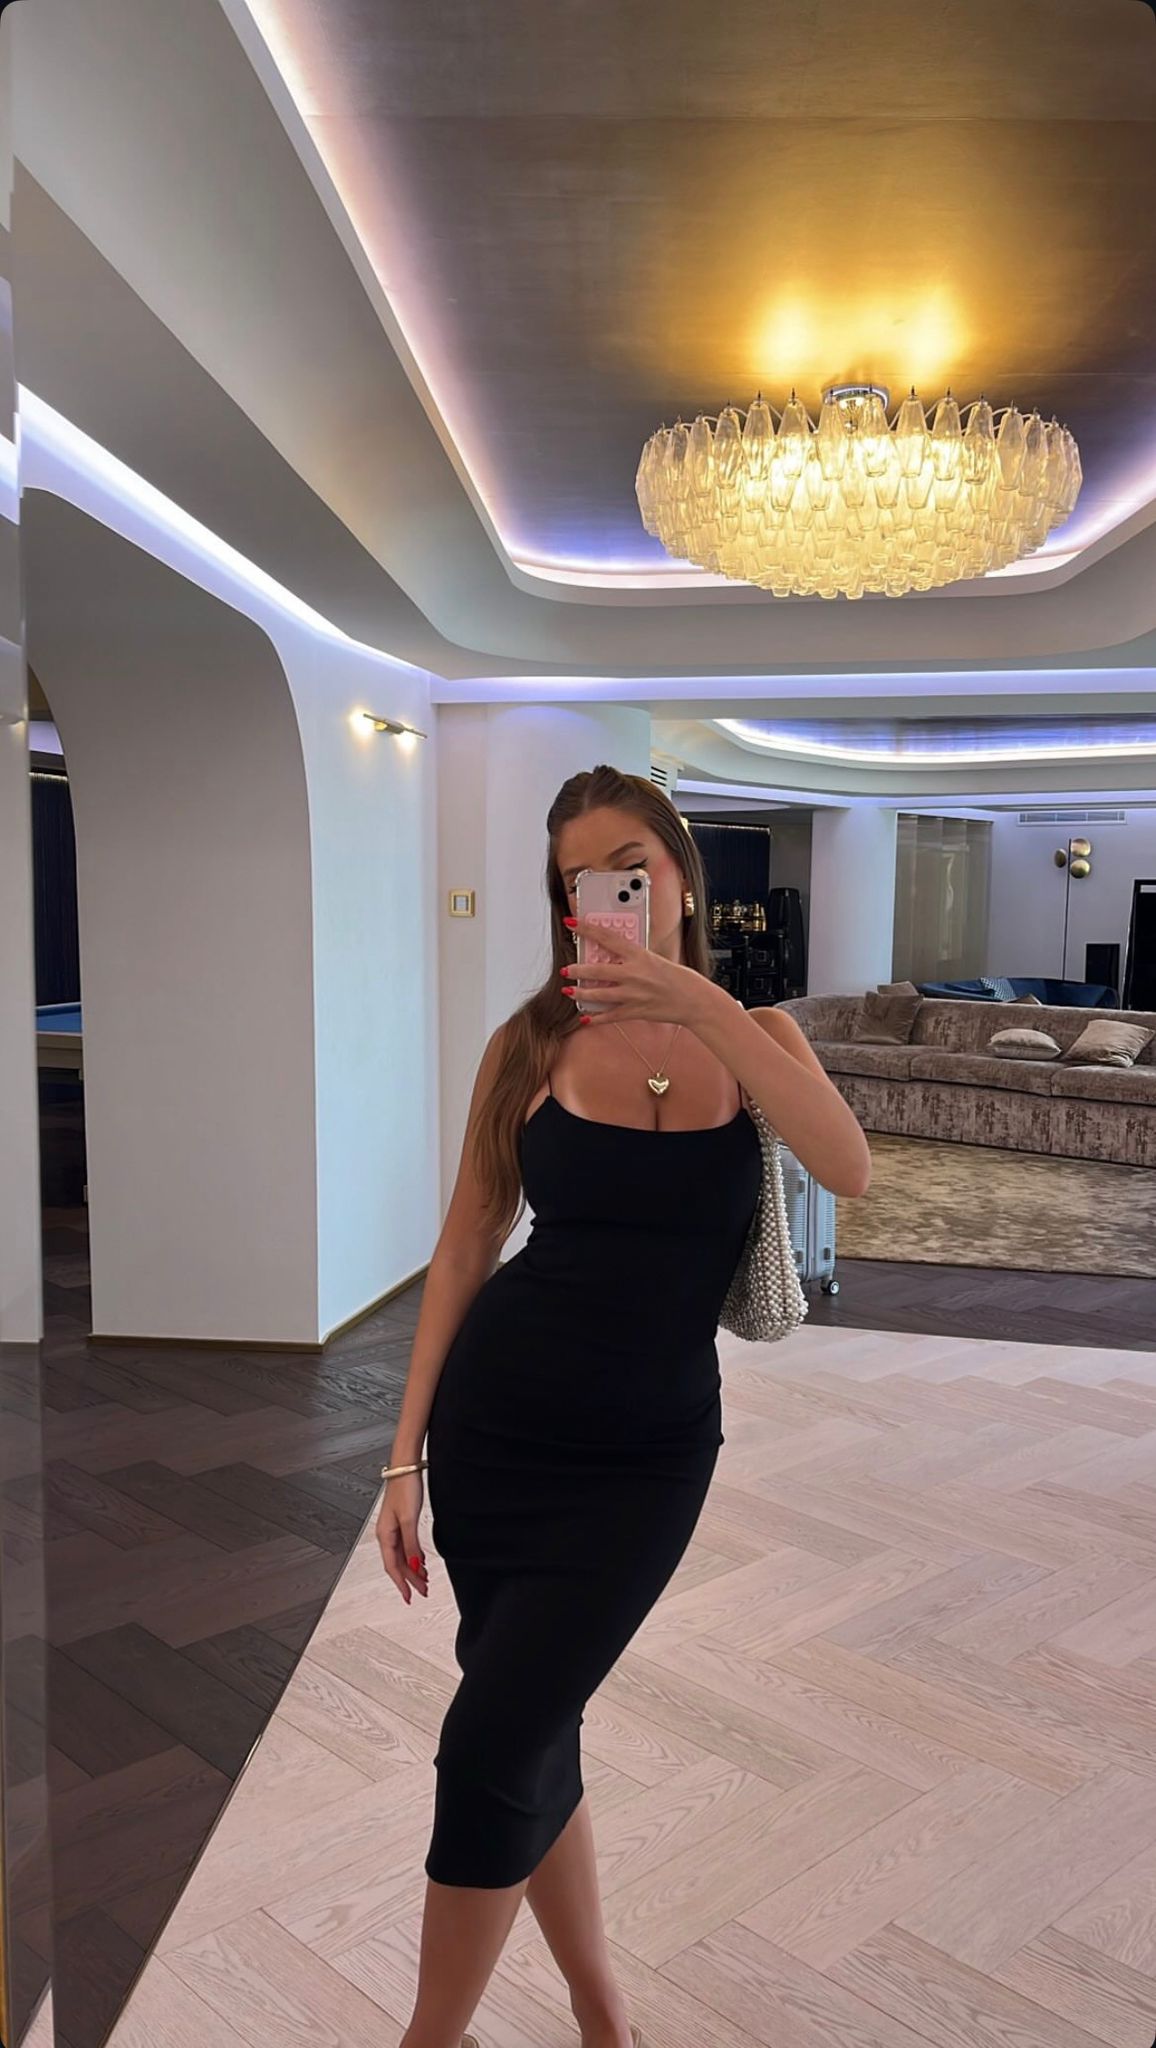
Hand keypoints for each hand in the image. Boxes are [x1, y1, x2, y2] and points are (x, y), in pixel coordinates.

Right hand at [375, 1472, 427, 1602]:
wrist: (405, 1468)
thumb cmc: (404, 1489)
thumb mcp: (409, 1520)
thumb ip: (411, 1545)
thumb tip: (414, 1567)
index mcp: (385, 1535)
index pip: (392, 1567)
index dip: (401, 1583)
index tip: (409, 1597)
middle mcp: (386, 1534)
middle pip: (397, 1564)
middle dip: (410, 1579)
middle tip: (423, 1591)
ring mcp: (393, 1528)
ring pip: (402, 1556)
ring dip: (412, 1569)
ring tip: (424, 1581)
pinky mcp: (401, 1522)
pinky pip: (405, 1546)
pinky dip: (413, 1557)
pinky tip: (420, 1562)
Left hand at [561, 916, 722, 1029]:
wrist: (694, 1000)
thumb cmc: (679, 978)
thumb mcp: (656, 960)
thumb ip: (635, 959)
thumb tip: (615, 957)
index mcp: (639, 955)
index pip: (607, 938)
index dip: (587, 929)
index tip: (572, 922)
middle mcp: (634, 974)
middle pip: (598, 969)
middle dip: (578, 970)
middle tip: (566, 969)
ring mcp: (633, 994)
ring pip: (599, 994)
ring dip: (581, 993)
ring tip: (568, 991)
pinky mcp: (635, 1011)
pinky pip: (610, 1016)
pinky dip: (596, 1018)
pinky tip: (585, 1018)